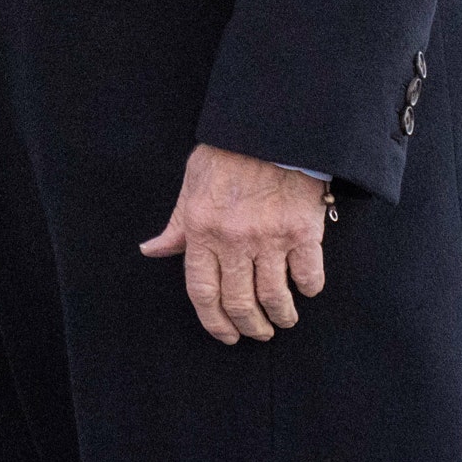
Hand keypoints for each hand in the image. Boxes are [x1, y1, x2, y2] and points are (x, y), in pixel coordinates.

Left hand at [139, 145, 329, 343]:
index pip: (202, 292)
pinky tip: (306, 289)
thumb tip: (152, 250)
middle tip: (258, 332)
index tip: (226, 335)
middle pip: (239, 303)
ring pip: (275, 298)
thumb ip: (176, 224)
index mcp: (201, 229)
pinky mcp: (303, 232)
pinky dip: (308, 289)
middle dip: (250, 327)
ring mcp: (270, 238)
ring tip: (283, 319)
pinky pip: (308, 277)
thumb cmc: (228, 153)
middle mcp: (233, 239)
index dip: (213, 322)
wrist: (271, 126)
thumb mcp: (192, 183)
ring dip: (281, 316)